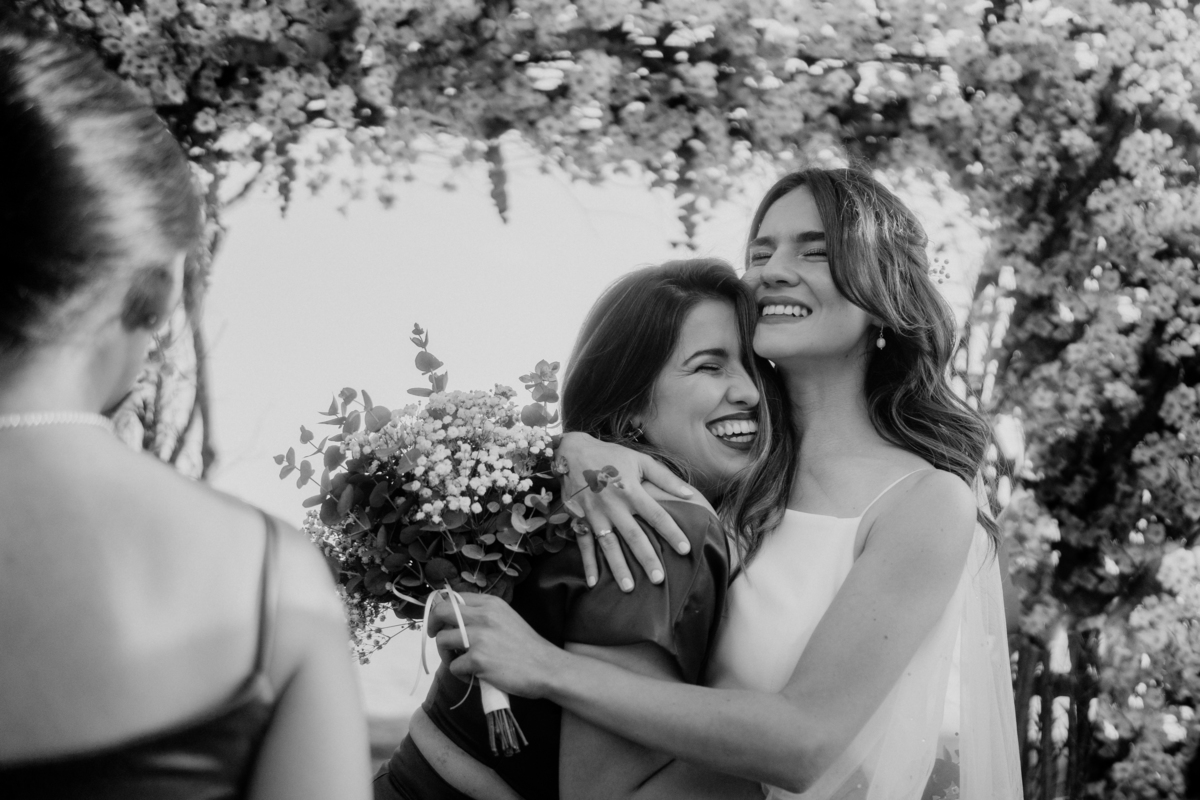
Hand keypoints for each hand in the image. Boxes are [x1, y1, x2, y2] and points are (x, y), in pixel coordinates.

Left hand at [428, 593, 564, 699]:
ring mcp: (479, 637)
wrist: (546, 668)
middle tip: (436, 638)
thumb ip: (484, 615)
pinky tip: (475, 676)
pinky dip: (460, 674)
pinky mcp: (477, 659)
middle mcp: (483, 616)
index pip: (453, 598)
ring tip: (460, 662)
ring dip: (445, 654)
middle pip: (441, 612)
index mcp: (490, 603)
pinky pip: (453, 666)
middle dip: (432, 626)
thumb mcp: (506, 618)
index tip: (441, 622)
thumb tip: (456, 619)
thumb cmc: (527, 647)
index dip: (442, 610)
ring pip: (442, 640)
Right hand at [558, 432, 694, 590]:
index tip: (686, 550)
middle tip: (658, 580)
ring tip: (629, 588)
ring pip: (609, 544)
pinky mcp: (579, 518)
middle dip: (646, 558)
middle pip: (633, 535)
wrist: (570, 451)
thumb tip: (690, 493)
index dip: (672, 532)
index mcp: (631, 490)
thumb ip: (666, 478)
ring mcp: (594, 514)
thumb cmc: (610, 456)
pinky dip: (587, 563)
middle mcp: (613, 505)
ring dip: (618, 566)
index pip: (657, 515)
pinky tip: (593, 583)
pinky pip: (583, 544)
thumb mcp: (640, 460)